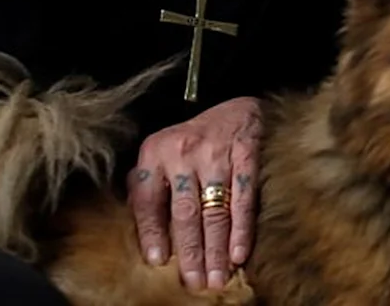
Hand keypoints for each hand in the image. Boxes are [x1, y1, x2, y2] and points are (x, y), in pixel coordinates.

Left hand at [126, 97, 262, 290]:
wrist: (240, 107)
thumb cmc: (196, 138)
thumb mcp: (164, 150)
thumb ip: (150, 184)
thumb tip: (143, 230)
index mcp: (155, 151)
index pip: (148, 199)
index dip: (152, 232)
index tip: (157, 261)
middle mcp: (183, 152)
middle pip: (184, 212)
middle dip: (190, 252)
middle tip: (194, 282)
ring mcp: (217, 154)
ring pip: (215, 211)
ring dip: (216, 249)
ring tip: (217, 278)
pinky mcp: (247, 156)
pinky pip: (244, 199)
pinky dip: (242, 229)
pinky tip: (239, 253)